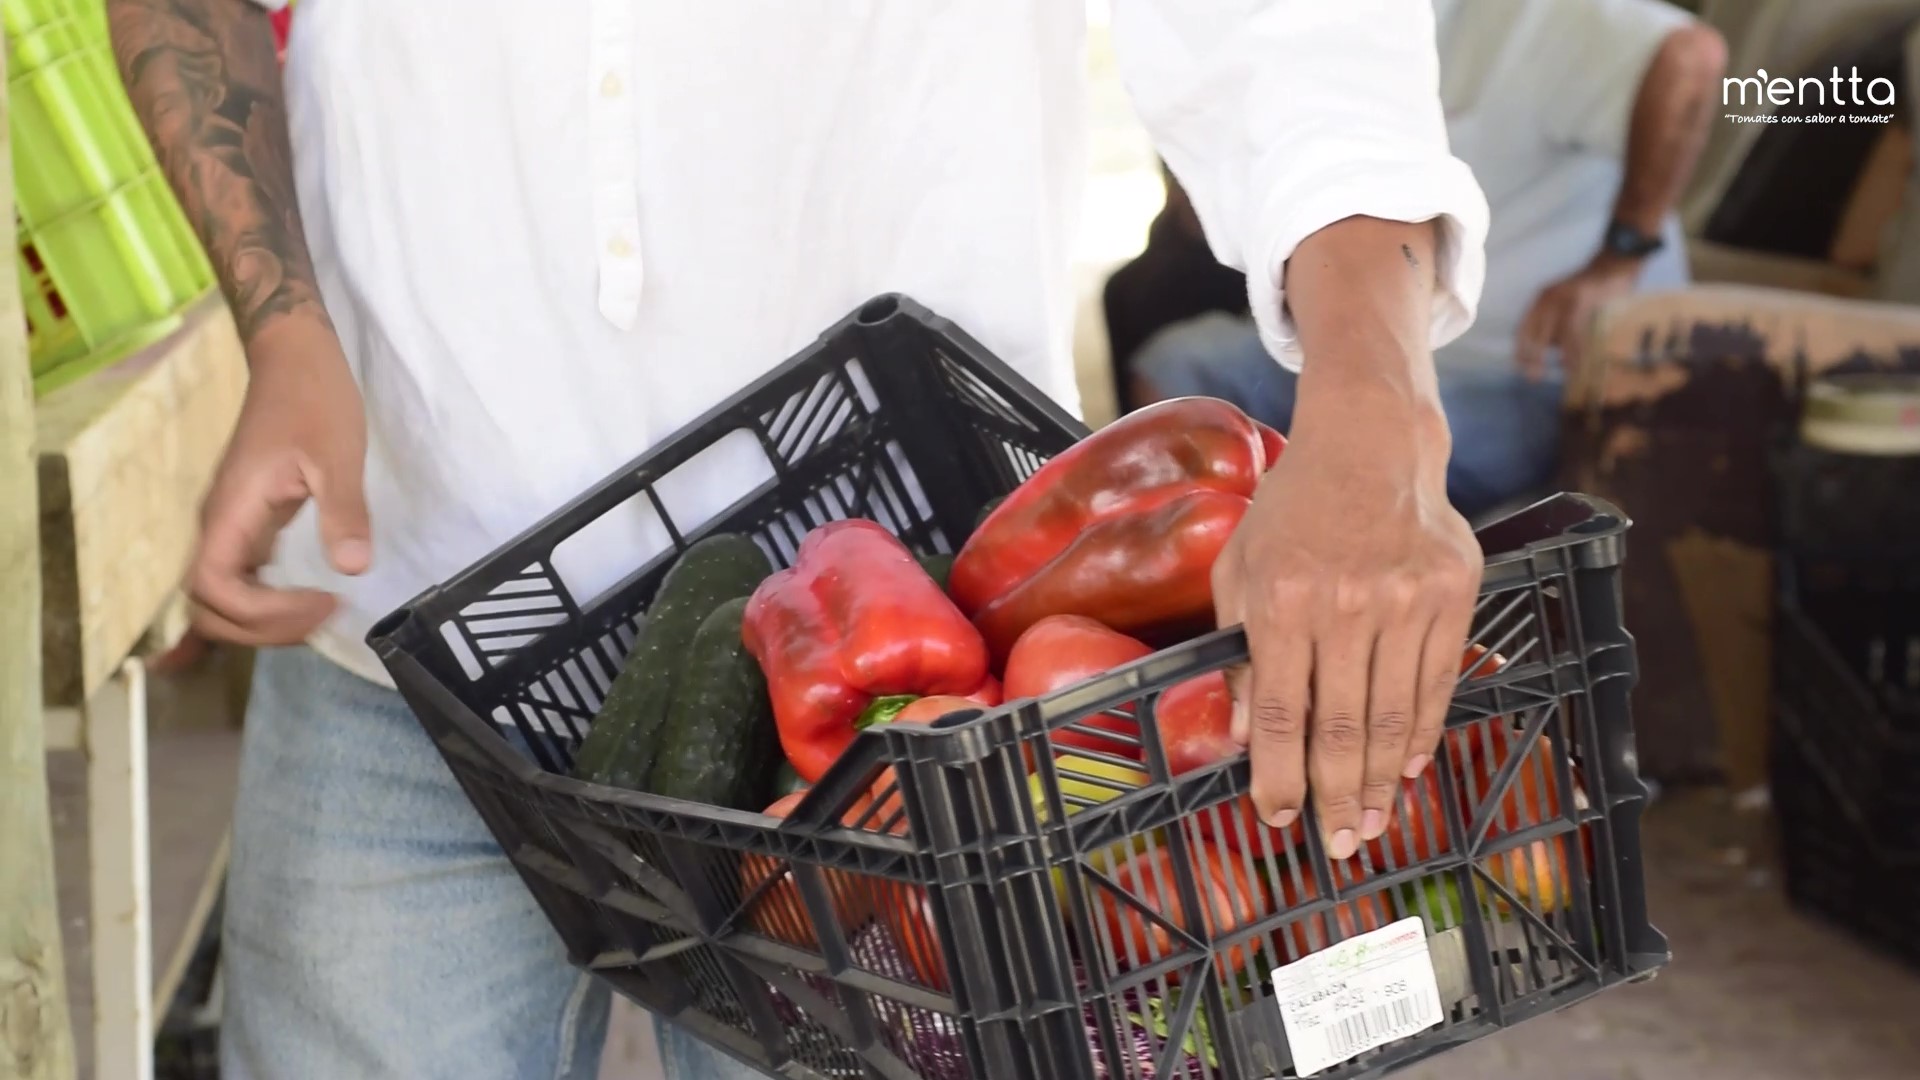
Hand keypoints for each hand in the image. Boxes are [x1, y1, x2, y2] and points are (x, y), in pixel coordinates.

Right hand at [189, 317, 369, 645]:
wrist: (294, 358)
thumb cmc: (314, 399)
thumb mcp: (338, 453)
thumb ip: (343, 509)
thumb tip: (352, 567)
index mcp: (230, 510)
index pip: (213, 587)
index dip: (260, 612)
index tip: (320, 602)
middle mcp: (219, 524)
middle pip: (208, 606)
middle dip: (260, 629)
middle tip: (323, 618)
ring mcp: (230, 526)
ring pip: (221, 598)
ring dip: (261, 623)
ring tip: (318, 616)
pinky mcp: (248, 524)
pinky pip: (238, 580)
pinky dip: (256, 608)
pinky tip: (285, 624)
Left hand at [1212, 392, 1480, 859]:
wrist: (1370, 446)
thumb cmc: (1292, 510)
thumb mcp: (1239, 569)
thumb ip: (1238, 649)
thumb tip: (1244, 732)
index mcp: (1282, 600)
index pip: (1282, 712)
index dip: (1278, 775)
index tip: (1276, 817)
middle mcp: (1347, 604)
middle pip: (1342, 725)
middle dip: (1335, 796)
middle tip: (1339, 844)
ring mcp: (1406, 600)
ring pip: (1393, 714)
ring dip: (1381, 780)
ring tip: (1373, 823)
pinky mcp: (1452, 594)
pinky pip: (1437, 683)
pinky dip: (1422, 732)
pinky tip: (1407, 768)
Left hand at [1515, 254, 1640, 380]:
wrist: (1614, 264)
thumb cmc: (1592, 288)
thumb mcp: (1565, 301)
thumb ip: (1555, 320)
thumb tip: (1548, 348)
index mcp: (1542, 299)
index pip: (1524, 327)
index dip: (1521, 348)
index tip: (1519, 365)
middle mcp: (1548, 298)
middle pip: (1536, 334)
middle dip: (1534, 358)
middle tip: (1532, 378)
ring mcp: (1564, 299)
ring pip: (1556, 336)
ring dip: (1559, 357)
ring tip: (1561, 373)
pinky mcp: (1581, 302)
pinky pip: (1573, 333)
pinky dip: (1573, 351)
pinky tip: (1574, 364)